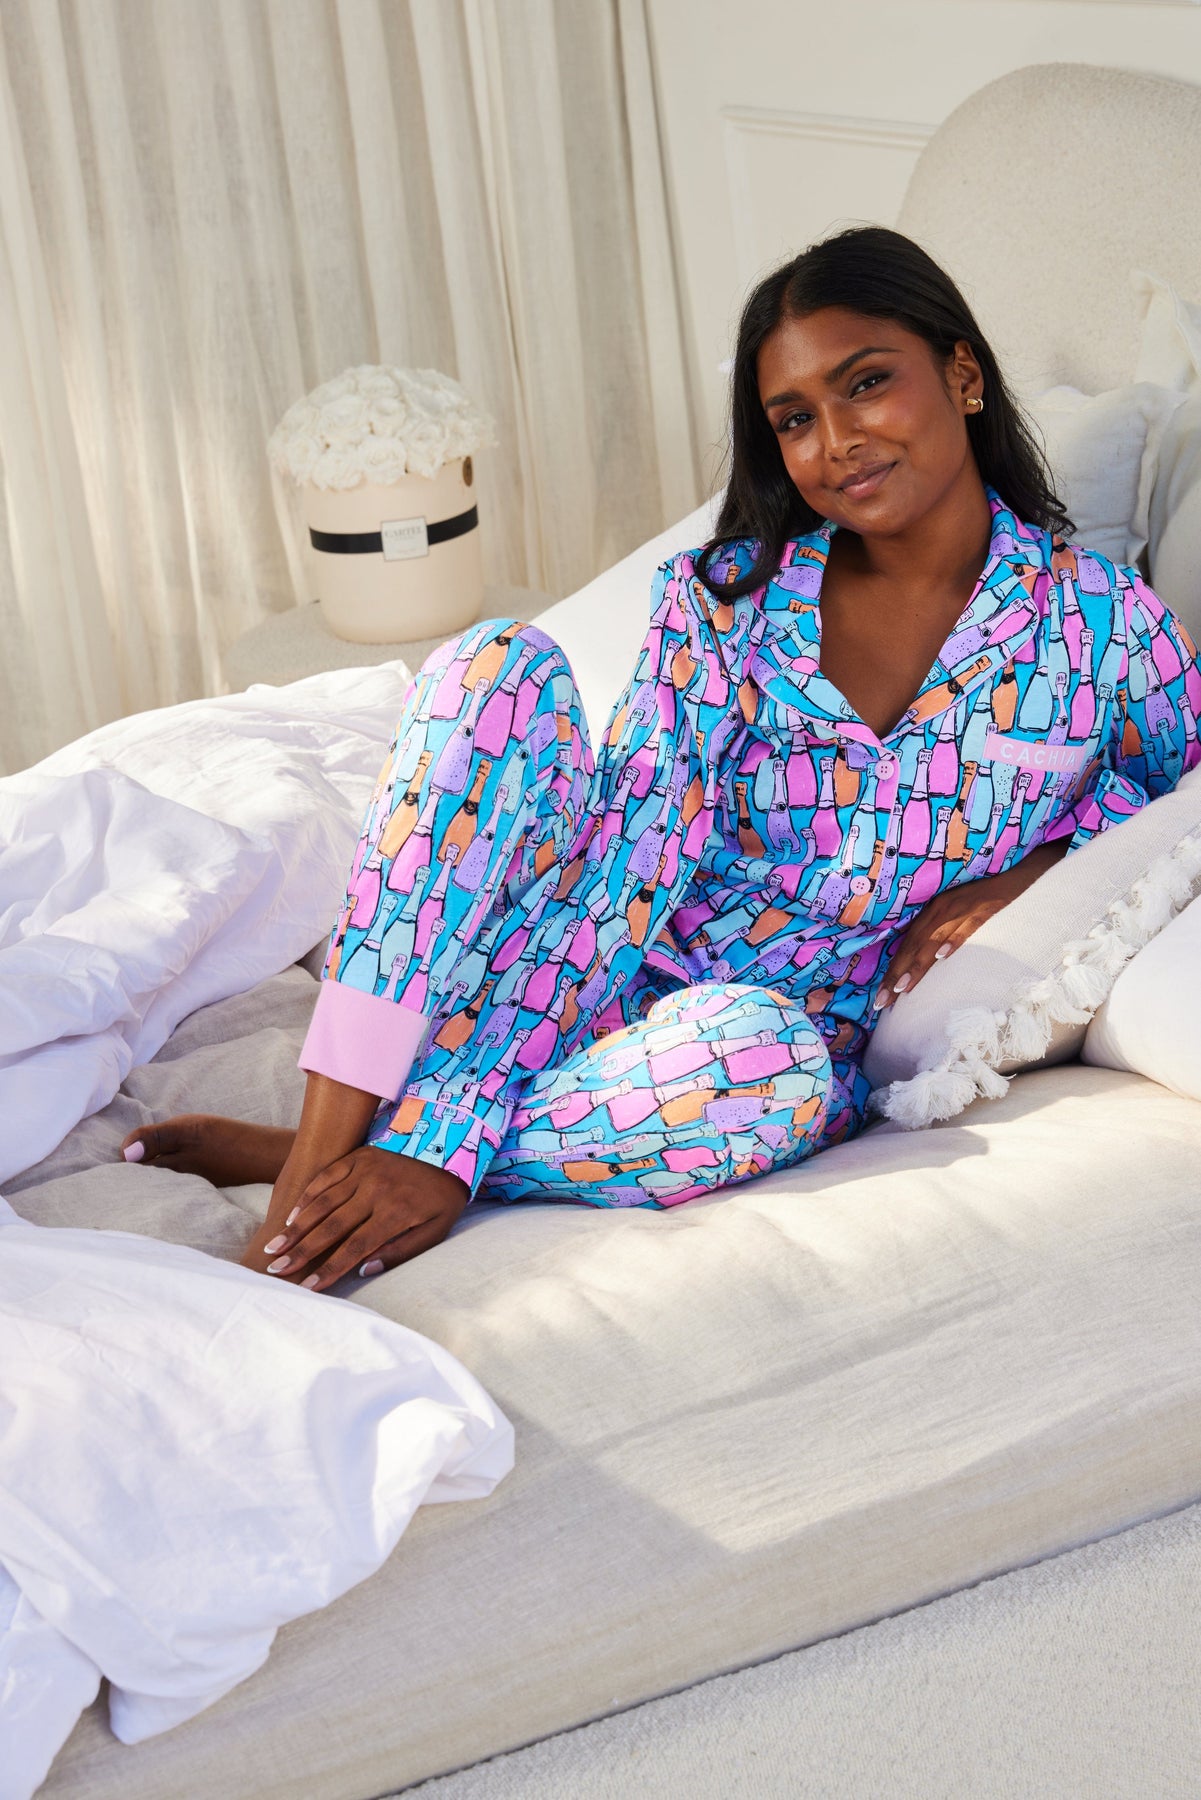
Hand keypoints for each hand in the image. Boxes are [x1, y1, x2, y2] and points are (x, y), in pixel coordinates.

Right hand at [257, 1148, 468, 1290]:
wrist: (450, 1147)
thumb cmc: (442, 1197)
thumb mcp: (436, 1229)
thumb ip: (402, 1252)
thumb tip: (365, 1270)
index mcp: (396, 1212)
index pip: (355, 1247)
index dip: (330, 1269)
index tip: (308, 1288)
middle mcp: (376, 1189)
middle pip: (332, 1226)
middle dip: (302, 1251)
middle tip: (276, 1270)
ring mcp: (365, 1169)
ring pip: (323, 1201)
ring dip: (296, 1226)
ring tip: (273, 1247)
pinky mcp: (358, 1155)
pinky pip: (326, 1176)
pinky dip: (307, 1196)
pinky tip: (291, 1215)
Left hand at [875, 839, 1069, 1010]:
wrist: (1015, 874)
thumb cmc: (985, 897)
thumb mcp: (956, 913)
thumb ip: (940, 931)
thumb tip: (925, 960)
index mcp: (933, 911)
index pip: (908, 944)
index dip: (893, 970)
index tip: (880, 997)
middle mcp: (941, 909)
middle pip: (914, 945)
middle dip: (897, 974)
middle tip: (882, 1001)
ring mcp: (961, 908)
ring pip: (933, 939)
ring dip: (917, 964)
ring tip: (902, 988)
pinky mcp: (982, 909)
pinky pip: (965, 927)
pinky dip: (952, 941)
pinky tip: (941, 956)